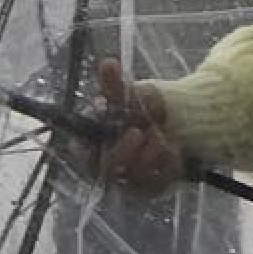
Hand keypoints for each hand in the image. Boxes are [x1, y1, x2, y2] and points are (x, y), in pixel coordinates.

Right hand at [88, 59, 184, 196]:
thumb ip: (115, 84)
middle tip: (140, 133)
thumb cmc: (140, 112)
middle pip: (107, 169)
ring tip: (160, 136)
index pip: (81, 154)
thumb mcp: (128, 97)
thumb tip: (108, 63)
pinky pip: (154, 185)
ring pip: (132, 178)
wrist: (171, 126)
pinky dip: (164, 165)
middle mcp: (104, 167)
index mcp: (90, 145)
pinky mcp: (145, 190)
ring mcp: (125, 182)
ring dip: (148, 154)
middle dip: (126, 150)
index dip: (94, 149)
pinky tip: (171, 149)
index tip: (119, 132)